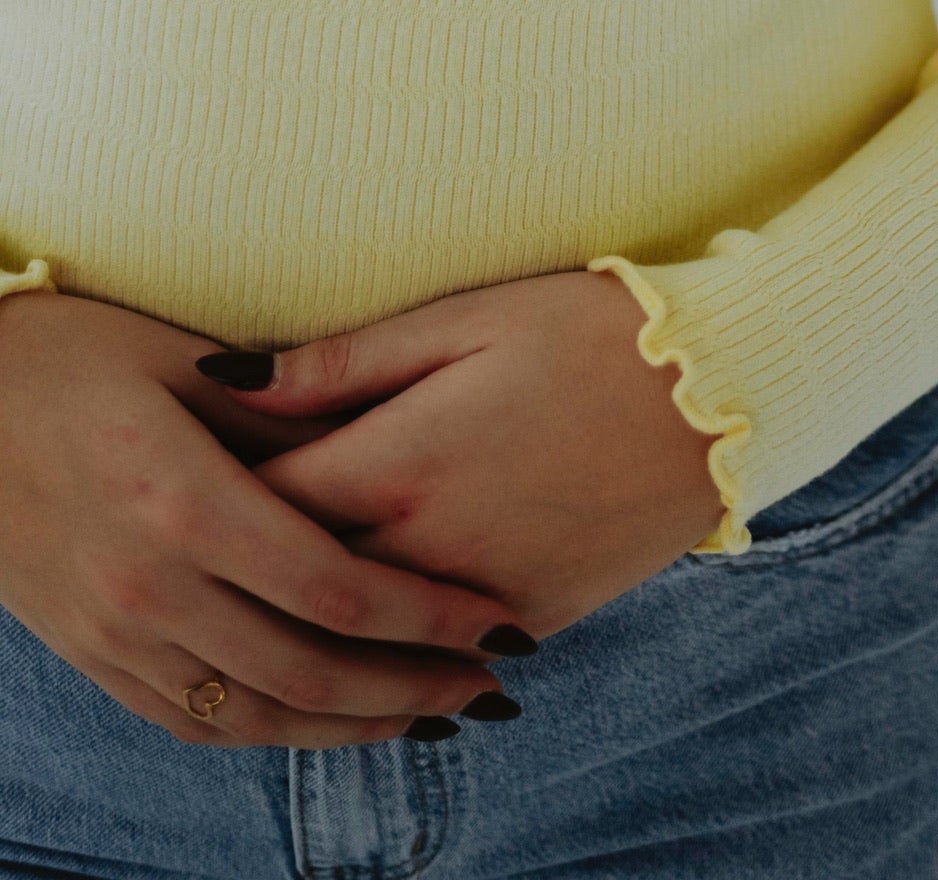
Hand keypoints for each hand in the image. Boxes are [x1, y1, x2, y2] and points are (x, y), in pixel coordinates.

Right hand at [0, 291, 521, 746]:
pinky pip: (196, 720)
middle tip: (495, 687)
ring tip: (435, 718)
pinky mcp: (91, 653)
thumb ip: (289, 412)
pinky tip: (332, 719)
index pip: (334, 589)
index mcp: (183, 502)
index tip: (498, 622)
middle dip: (414, 687)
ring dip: (355, 725)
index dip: (427, 618)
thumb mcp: (186, 362)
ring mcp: (112, 633)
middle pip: (308, 669)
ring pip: (256, 714)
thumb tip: (394, 440)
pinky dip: (275, 730)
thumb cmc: (75, 355)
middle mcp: (147, 586)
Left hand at [210, 270, 721, 639]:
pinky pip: (440, 659)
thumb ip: (336, 365)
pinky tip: (368, 636)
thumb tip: (222, 382)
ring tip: (266, 601)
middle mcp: (428, 549)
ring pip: (364, 644)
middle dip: (246, 570)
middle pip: (297, 587)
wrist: (719, 390)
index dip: (209, 494)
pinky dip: (396, 653)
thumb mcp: (460, 320)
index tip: (175, 475)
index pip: (258, 507)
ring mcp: (483, 597)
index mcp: (397, 464)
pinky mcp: (536, 618)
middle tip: (202, 548)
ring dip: (312, 629)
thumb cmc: (584, 331)